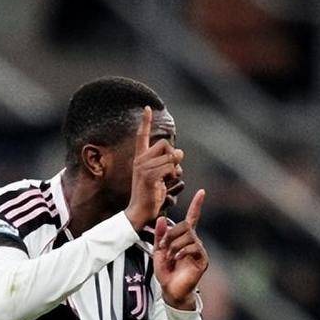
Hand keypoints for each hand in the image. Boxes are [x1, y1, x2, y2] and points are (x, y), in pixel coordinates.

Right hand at [124, 107, 183, 230]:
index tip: (146, 108)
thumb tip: (180, 152)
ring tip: (167, 181)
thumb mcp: (160, 175)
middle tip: (171, 171)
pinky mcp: (148, 176)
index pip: (141, 136)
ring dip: (175, 169)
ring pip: (170, 157)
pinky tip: (165, 184)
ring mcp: (143, 168)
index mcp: (140, 158)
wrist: (140, 211)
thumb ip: (169, 162)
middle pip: (165, 144)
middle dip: (173, 156)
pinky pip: (169, 167)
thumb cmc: (151, 195)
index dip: (145, 122)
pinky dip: (172, 175)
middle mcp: (140, 160)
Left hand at [153, 189, 208, 309]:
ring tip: (169, 256)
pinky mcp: (202, 259)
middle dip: (171, 234)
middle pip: (185, 225)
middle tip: (163, 247)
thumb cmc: (166, 271)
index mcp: (184, 237)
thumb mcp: (158, 250)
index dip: (197, 205)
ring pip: (188, 236)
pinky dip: (182, 251)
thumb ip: (160, 235)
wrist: (171, 289)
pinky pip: (194, 247)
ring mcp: (199, 250)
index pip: (192, 217)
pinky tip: (176, 259)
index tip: (202, 192)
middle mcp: (194, 241)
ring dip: (174, 245)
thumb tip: (162, 218)